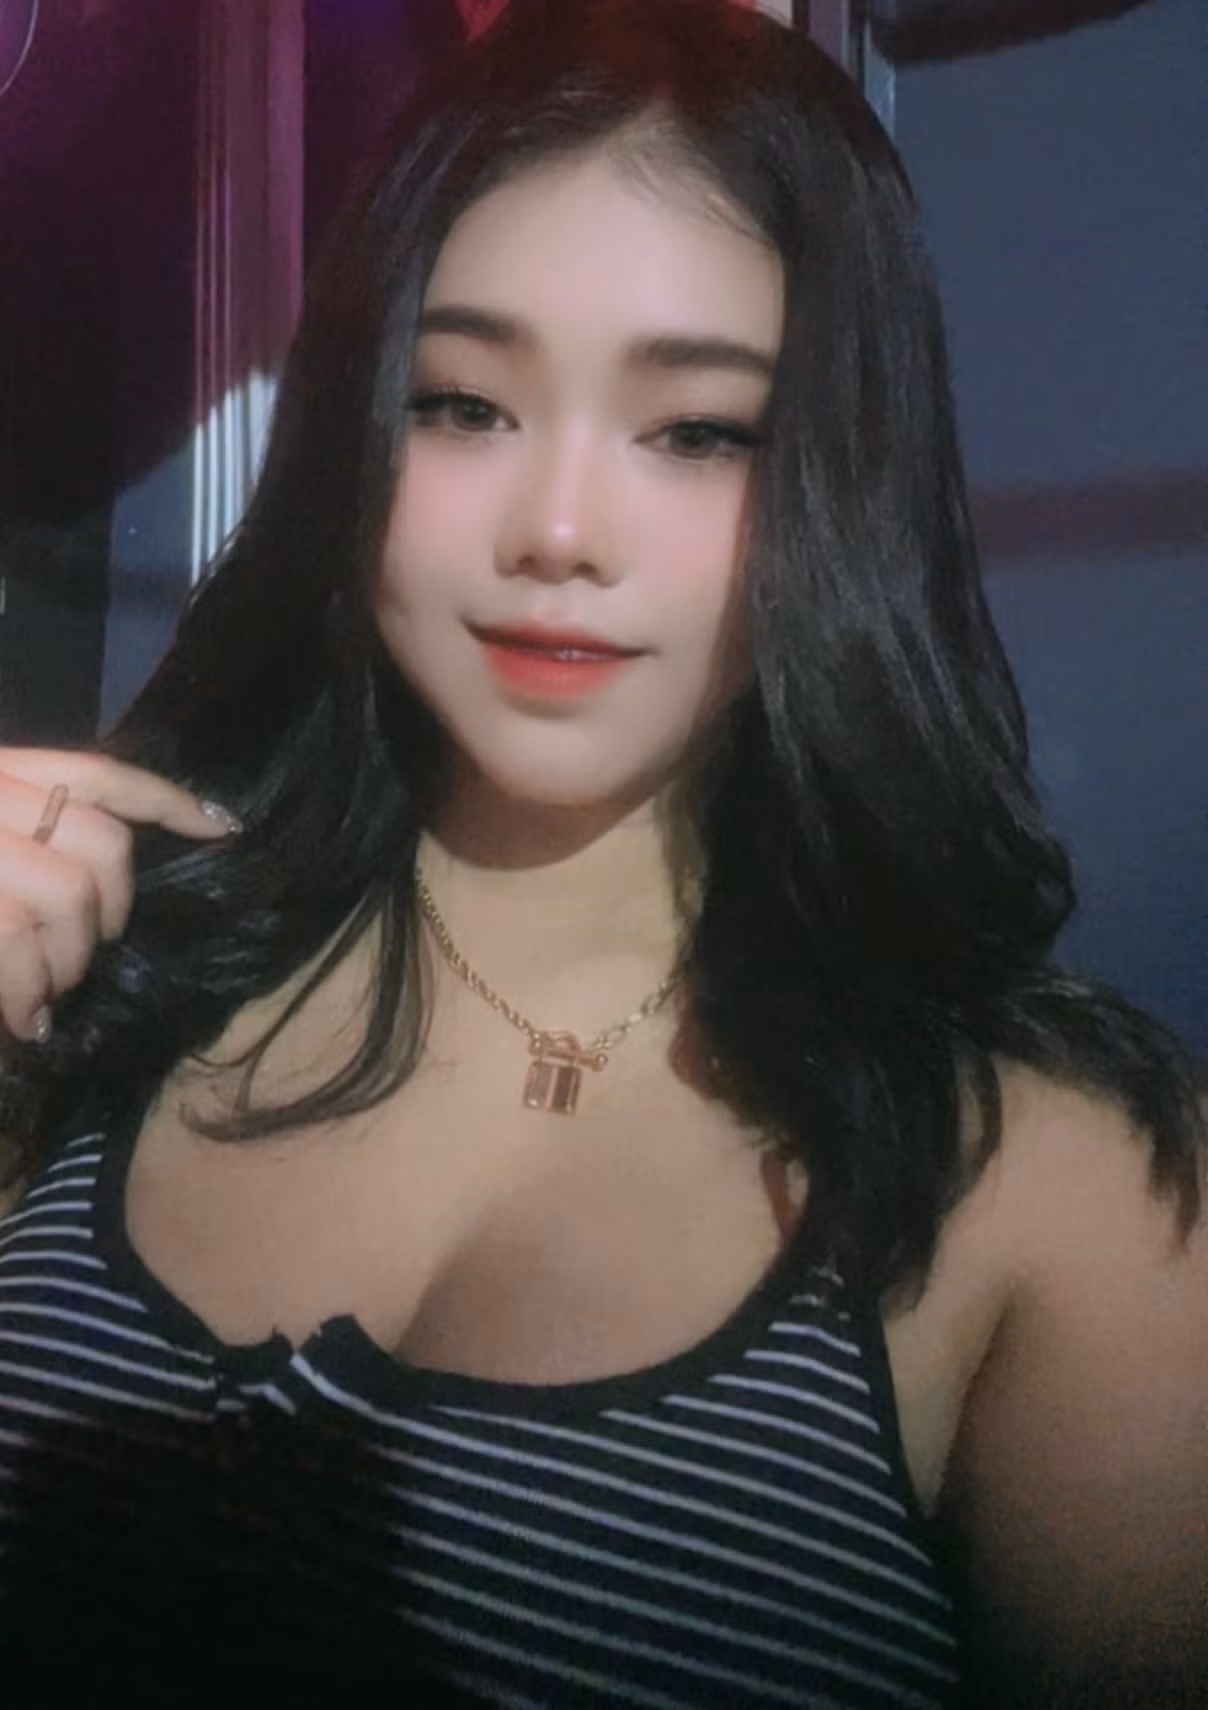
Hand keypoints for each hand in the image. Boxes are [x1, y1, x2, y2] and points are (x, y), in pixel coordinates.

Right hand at [0, 748, 238, 1043]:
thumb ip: (27, 841)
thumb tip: (104, 884)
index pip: (98, 775)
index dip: (168, 800)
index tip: (223, 827)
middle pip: (101, 846)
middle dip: (107, 914)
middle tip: (76, 960)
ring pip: (67, 896)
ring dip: (64, 964)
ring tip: (36, 996)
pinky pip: (13, 940)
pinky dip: (24, 990)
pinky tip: (19, 1016)